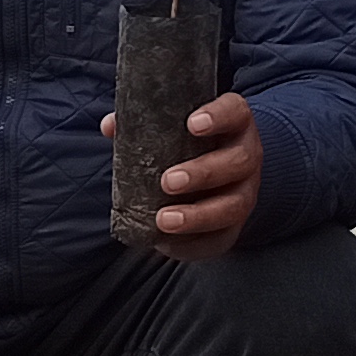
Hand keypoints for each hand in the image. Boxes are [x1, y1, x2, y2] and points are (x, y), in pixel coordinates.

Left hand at [105, 85, 260, 256]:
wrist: (216, 178)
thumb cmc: (188, 144)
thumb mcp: (172, 128)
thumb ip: (143, 123)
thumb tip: (110, 125)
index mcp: (233, 124)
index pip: (235, 112)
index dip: (218, 116)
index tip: (192, 124)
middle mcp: (246, 156)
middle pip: (238, 162)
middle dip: (203, 173)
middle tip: (168, 181)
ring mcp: (245, 192)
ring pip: (234, 205)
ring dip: (198, 215)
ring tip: (164, 219)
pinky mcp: (235, 225)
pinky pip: (222, 237)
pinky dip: (194, 243)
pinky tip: (168, 242)